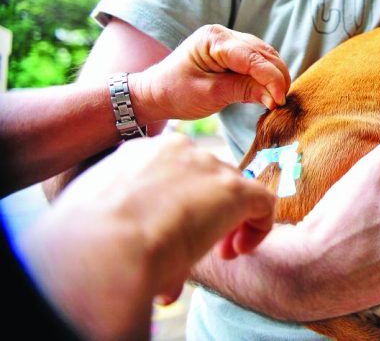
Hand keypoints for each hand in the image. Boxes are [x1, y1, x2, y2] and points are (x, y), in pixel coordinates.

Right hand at [21, 134, 275, 339]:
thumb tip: (152, 252)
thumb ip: (134, 223)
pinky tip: (236, 252)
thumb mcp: (108, 219)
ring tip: (219, 253)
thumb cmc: (92, 240)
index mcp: (139, 152)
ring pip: (234, 191)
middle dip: (208, 212)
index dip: (181, 200)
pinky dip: (258, 228)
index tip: (172, 230)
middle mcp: (178, 150)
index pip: (175, 168)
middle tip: (199, 246)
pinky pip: (263, 203)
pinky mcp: (235, 189)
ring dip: (230, 223)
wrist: (104, 245)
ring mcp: (208, 166)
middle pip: (208, 178)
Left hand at [133, 24, 291, 121]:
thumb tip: (275, 98)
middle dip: (277, 77)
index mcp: (214, 39)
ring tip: (278, 99)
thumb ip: (244, 91)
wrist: (156, 92)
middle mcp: (225, 34)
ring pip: (265, 56)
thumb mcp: (210, 94)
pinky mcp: (233, 52)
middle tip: (282, 102)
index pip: (253, 57)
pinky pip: (258, 61)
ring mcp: (230, 41)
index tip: (280, 100)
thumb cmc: (176, 93)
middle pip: (264, 53)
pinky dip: (267, 75)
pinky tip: (269, 91)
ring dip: (275, 76)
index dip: (271, 78)